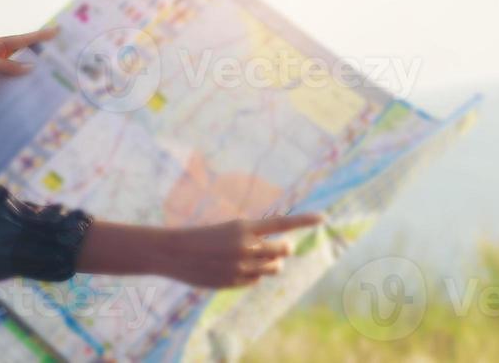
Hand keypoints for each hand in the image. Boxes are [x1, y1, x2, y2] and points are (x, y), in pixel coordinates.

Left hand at [0, 24, 58, 97]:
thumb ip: (8, 65)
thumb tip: (30, 67)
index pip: (21, 39)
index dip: (39, 35)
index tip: (56, 30)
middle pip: (23, 49)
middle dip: (40, 48)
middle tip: (59, 47)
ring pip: (20, 63)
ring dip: (34, 64)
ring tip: (52, 64)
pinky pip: (15, 76)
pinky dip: (24, 77)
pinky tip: (34, 81)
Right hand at [156, 213, 325, 287]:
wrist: (174, 252)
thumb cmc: (202, 237)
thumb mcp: (228, 230)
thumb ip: (252, 239)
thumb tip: (276, 254)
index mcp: (244, 227)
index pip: (282, 223)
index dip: (304, 220)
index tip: (324, 217)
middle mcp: (246, 247)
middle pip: (282, 250)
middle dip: (283, 249)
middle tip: (278, 247)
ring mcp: (240, 267)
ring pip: (273, 268)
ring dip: (272, 264)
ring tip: (261, 258)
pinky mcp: (234, 282)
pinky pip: (255, 280)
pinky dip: (253, 275)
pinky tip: (239, 269)